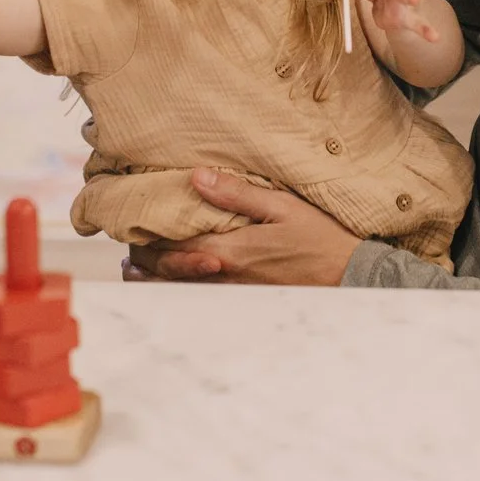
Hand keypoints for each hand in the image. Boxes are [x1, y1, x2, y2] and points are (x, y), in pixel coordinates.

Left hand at [122, 170, 360, 284]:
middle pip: (169, 273)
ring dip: (156, 281)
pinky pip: (202, 300)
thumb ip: (237, 194)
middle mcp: (225, 277)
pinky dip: (181, 292)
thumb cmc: (320, 239)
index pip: (172, 245)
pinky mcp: (245, 303)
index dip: (148, 235)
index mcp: (230, 251)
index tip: (133, 221)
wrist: (350, 278)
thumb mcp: (282, 207)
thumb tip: (196, 177)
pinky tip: (176, 285)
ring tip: (137, 271)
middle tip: (128, 249)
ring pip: (181, 292)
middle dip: (144, 260)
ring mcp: (234, 295)